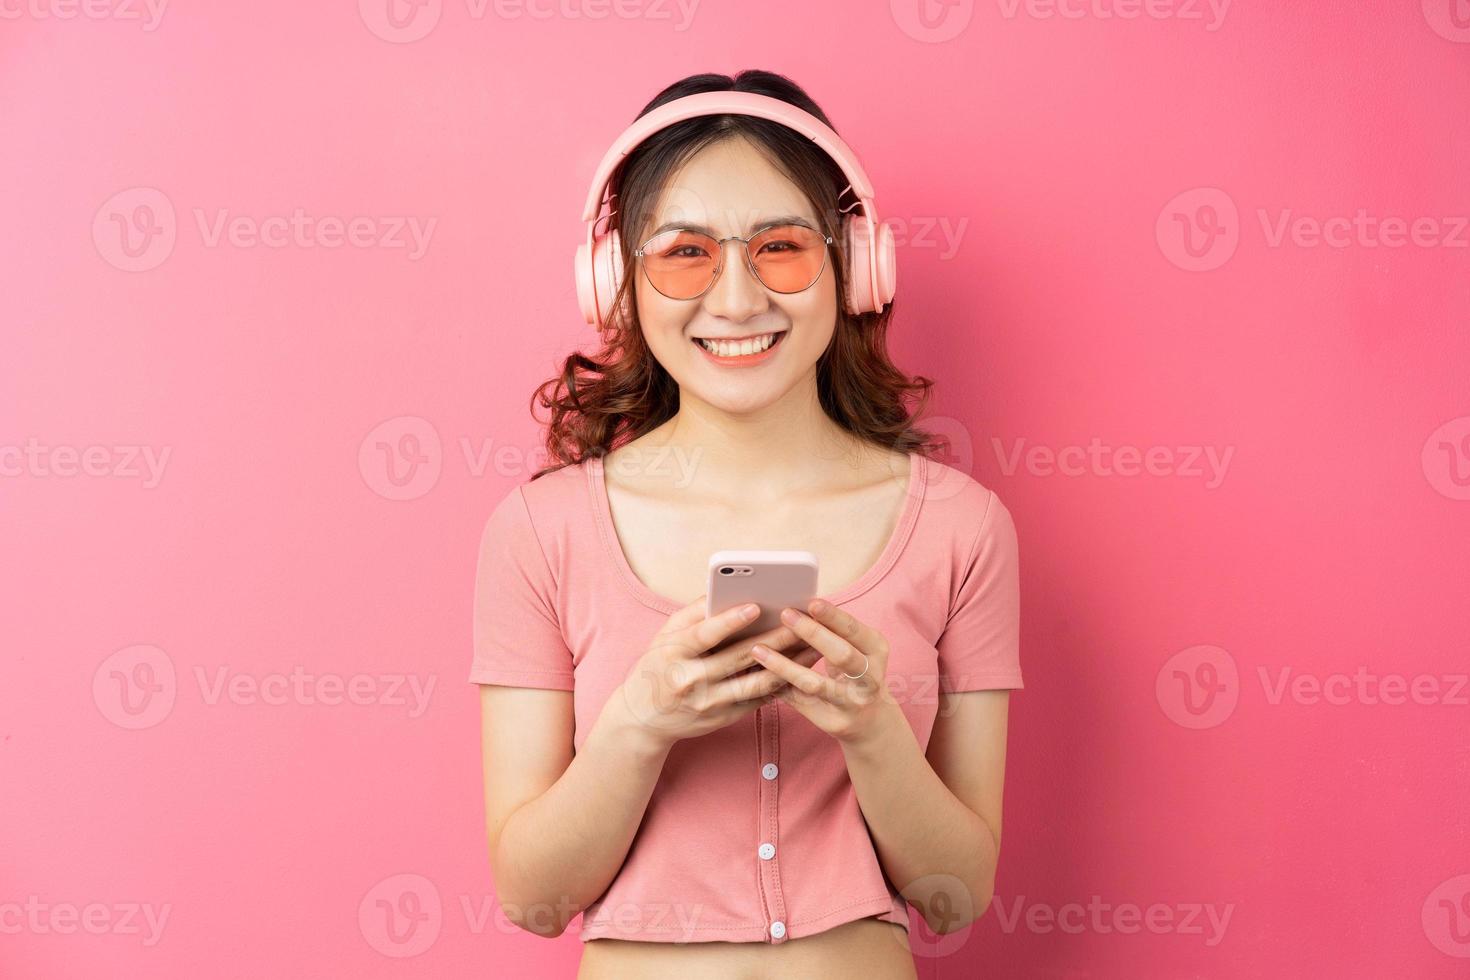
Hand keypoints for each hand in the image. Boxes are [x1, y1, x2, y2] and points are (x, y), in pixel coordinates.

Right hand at [613, 594, 819, 751]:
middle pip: (738, 657)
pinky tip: (801, 669)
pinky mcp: (723, 718)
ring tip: (813, 645)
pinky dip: (781, 684)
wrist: (643, 719)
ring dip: (788, 664)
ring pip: (756, 682)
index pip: (704, 635)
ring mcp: (708, 703)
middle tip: (802, 621)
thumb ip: (692, 614)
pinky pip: (758, 700)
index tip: (756, 606)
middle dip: (775, 638)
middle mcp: (691, 680)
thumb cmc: (657, 667)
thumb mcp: (664, 638)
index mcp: (674, 654)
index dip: (729, 621)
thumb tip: (723, 589)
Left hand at [750, 598, 897, 744]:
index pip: (854, 630)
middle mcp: (870, 678)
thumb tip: (795, 604)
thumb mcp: (856, 649)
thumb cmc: (854, 671)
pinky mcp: (833, 721)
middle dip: (812, 633)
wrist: (870, 719)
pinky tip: (757, 674)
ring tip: (758, 649)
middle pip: (841, 654)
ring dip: (783, 665)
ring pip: (815, 683)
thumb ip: (832, 631)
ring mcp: (852, 703)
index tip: (811, 602)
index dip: (833, 616)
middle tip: (785, 615)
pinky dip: (779, 686)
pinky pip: (800, 701)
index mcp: (876, 650)